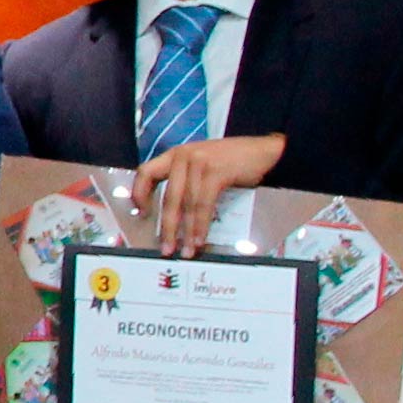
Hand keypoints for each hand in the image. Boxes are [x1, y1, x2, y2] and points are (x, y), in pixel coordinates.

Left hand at [132, 134, 285, 248]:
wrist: (263, 152)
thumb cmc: (232, 162)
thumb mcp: (201, 165)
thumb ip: (186, 181)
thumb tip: (173, 215)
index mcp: (175, 155)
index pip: (146, 172)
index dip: (139, 193)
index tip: (141, 214)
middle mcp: (183, 156)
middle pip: (168, 197)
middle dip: (167, 227)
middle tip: (166, 248)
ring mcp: (199, 162)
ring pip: (186, 204)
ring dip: (186, 231)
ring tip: (187, 250)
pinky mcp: (216, 171)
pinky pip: (204, 204)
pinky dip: (201, 224)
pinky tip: (200, 238)